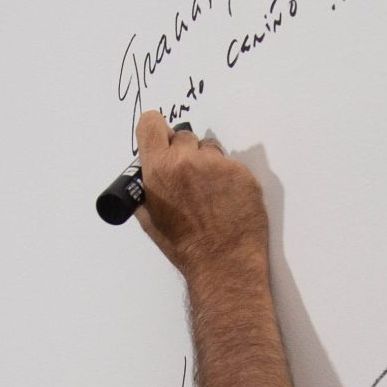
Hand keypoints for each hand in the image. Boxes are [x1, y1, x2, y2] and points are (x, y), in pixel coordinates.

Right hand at [133, 110, 269, 272]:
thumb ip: (145, 191)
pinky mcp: (241, 173)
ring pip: (211, 149)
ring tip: (211, 192)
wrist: (223, 262)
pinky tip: (228, 199)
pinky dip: (230, 178)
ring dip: (210, 163)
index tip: (162, 137)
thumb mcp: (151, 220)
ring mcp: (217, 165)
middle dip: (186, 152)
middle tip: (191, 177)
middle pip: (184, 136)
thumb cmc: (187, 247)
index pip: (151, 124)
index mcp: (158, 171)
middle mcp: (186, 161)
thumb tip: (144, 180)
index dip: (157, 129)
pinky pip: (232, 165)